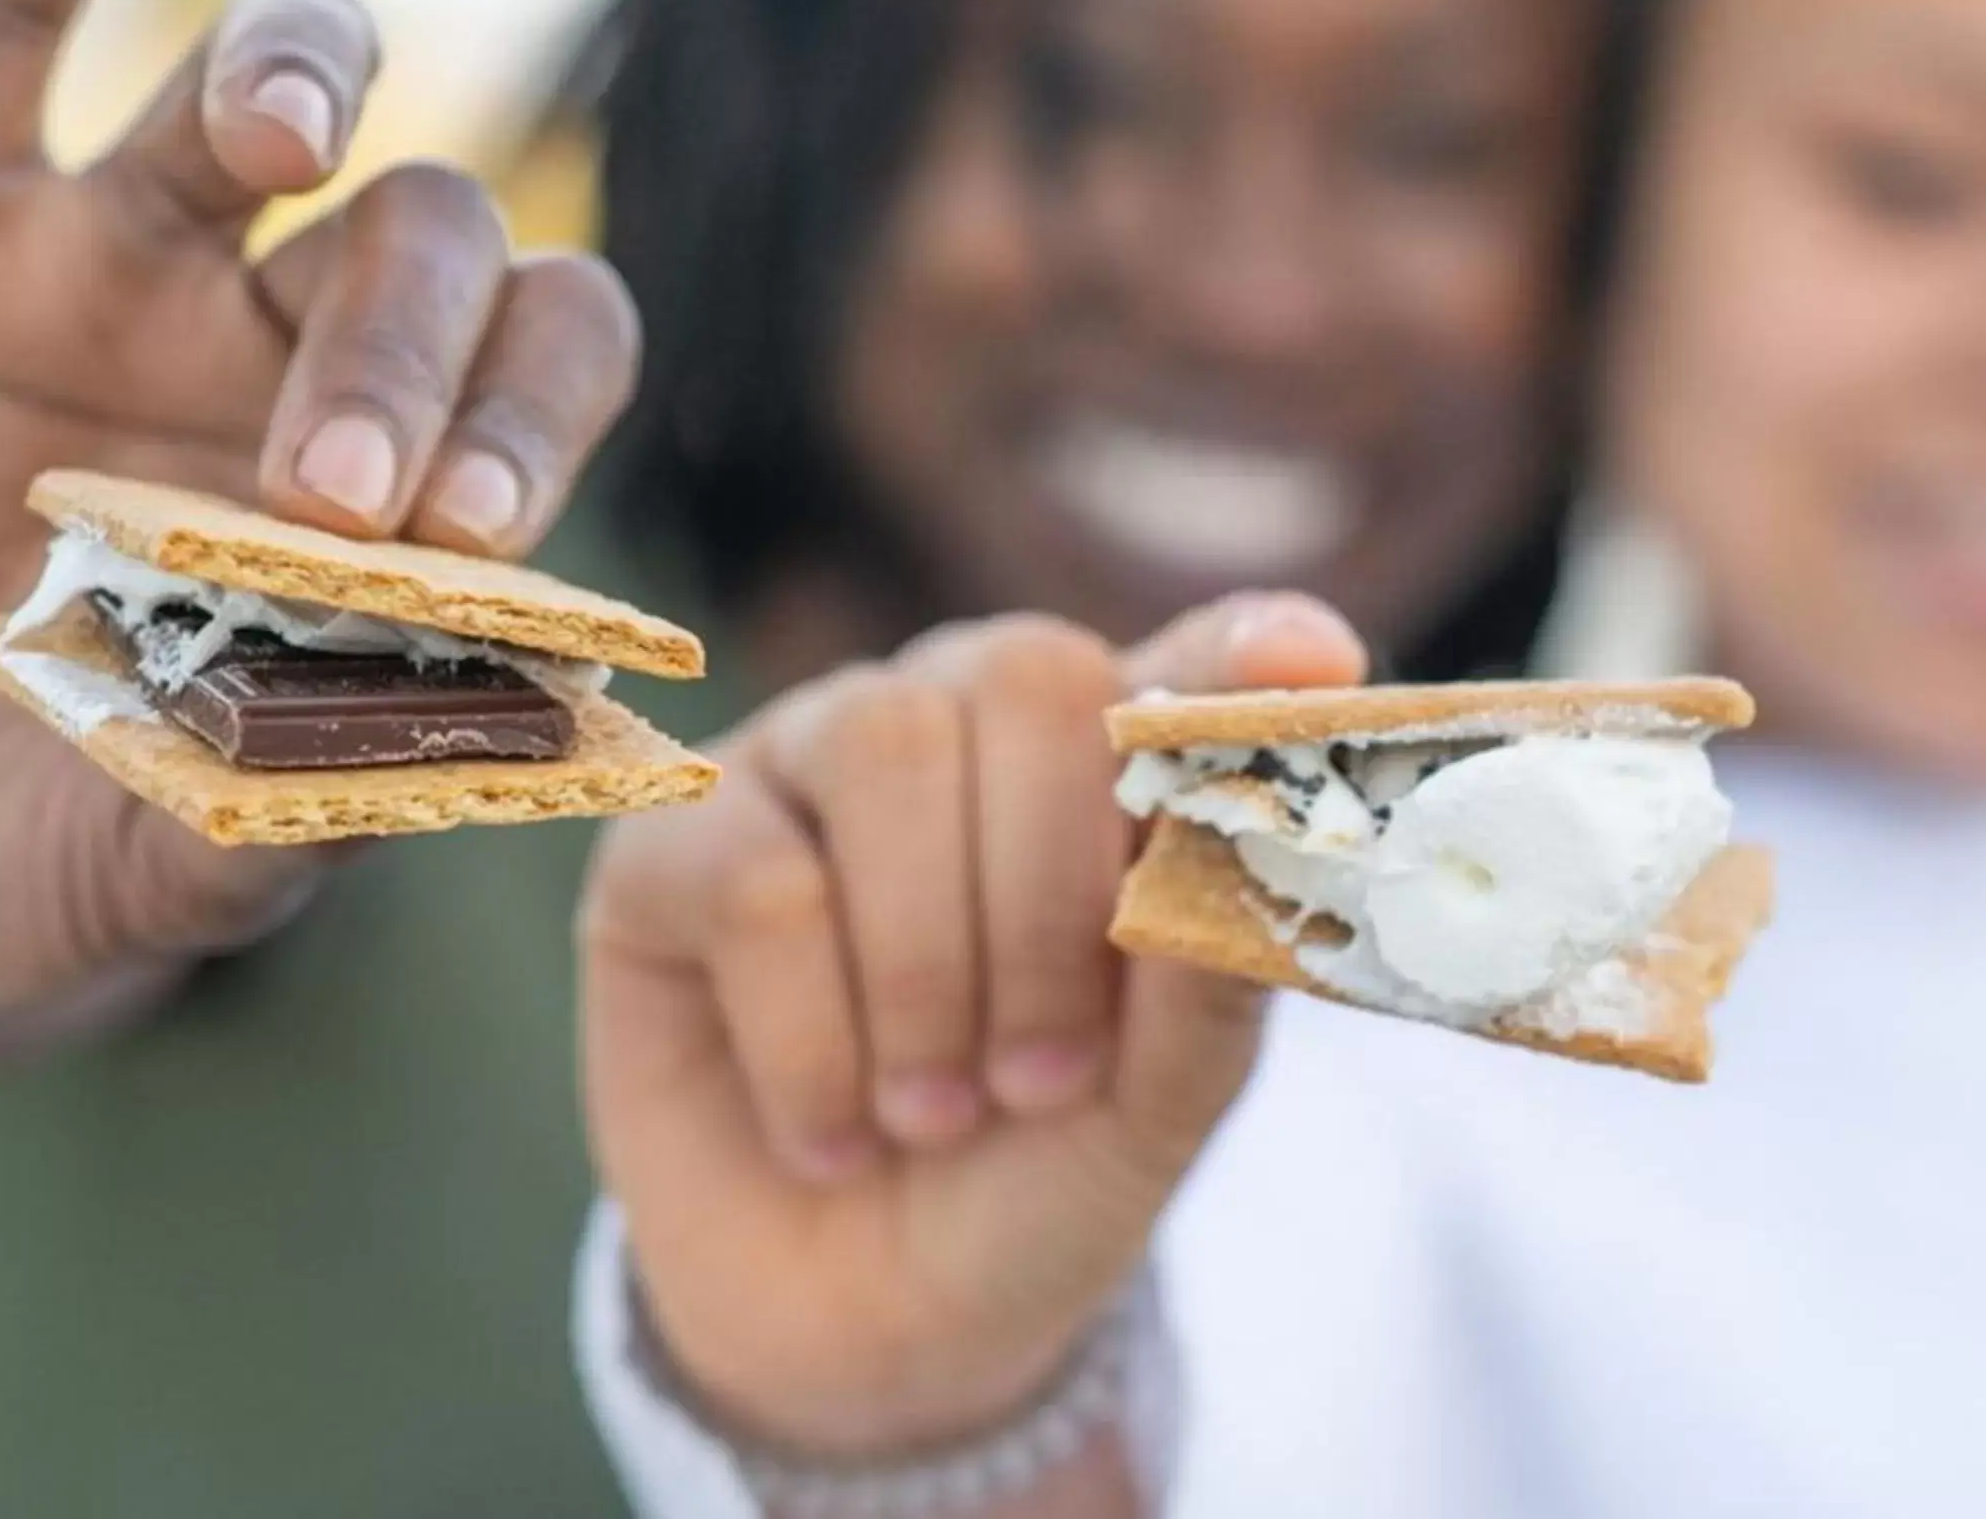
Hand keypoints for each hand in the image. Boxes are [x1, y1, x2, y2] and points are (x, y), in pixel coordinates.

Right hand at [0, 0, 637, 1076]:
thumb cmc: (36, 880)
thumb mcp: (193, 858)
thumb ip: (336, 781)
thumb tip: (528, 706)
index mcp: (399, 488)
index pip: (546, 364)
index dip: (536, 409)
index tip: (471, 530)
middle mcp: (281, 356)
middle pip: (431, 234)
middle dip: (409, 333)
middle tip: (330, 488)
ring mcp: (115, 277)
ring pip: (263, 91)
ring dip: (300, 75)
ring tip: (276, 145)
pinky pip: (7, 30)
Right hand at [579, 593, 1367, 1457]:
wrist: (868, 1335)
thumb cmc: (1034, 1184)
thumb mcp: (1158, 1109)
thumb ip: (1211, 969)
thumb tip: (1239, 830)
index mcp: (1102, 771)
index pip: (1185, 662)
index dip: (1239, 650)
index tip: (1313, 666)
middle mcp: (957, 729)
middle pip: (1026, 674)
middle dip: (1049, 893)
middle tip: (1041, 1075)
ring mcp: (805, 769)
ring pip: (883, 749)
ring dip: (928, 969)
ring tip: (936, 1114)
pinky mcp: (671, 850)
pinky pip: (756, 880)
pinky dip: (813, 1040)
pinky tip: (831, 1132)